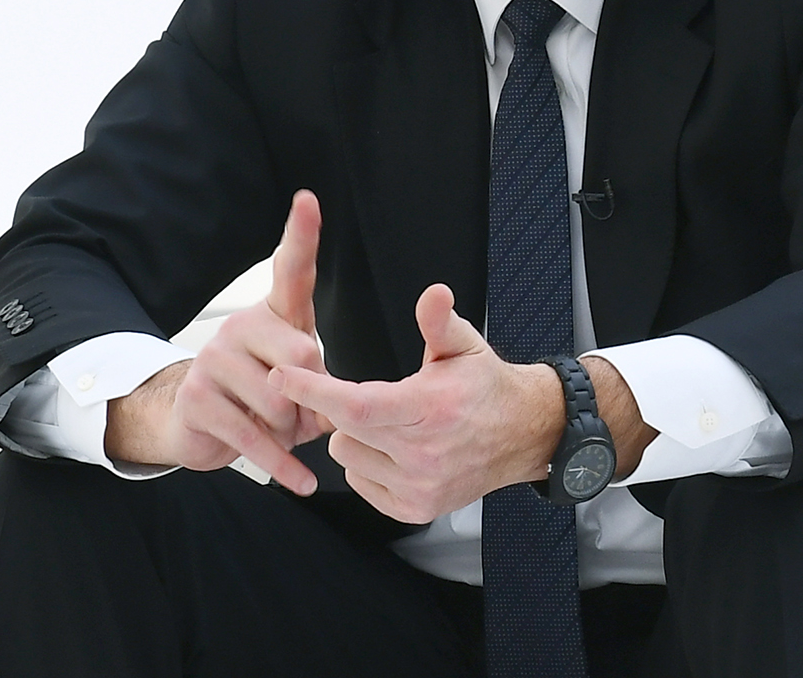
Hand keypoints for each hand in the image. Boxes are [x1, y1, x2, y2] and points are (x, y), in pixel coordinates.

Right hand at [104, 190, 331, 494]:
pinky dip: (283, 466)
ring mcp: (214, 361)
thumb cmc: (261, 392)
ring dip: (291, 432)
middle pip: (304, 358)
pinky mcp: (199, 401)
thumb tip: (337, 402)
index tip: (308, 199)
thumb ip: (323, 381)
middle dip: (314, 398)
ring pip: (280, 404)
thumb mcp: (298, 379)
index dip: (301, 233)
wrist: (193, 422)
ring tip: (277, 430)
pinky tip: (301, 482)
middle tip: (303, 413)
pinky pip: (255, 438)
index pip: (290, 268)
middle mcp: (241, 327)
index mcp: (272, 314)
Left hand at [270, 283, 564, 523]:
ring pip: (347, 456)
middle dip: (339, 407)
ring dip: (355, 437)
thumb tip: (433, 294)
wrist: (521, 435)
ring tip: (391, 423)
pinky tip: (396, 449)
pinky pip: (360, 481)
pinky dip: (368, 463)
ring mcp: (418, 487)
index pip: (356, 404)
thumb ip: (439, 321)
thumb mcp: (464, 346)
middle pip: (344, 430)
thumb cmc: (485, 388)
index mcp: (429, 409)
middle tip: (367, 394)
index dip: (313, 390)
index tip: (281, 375)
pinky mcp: (414, 508)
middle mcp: (422, 455)